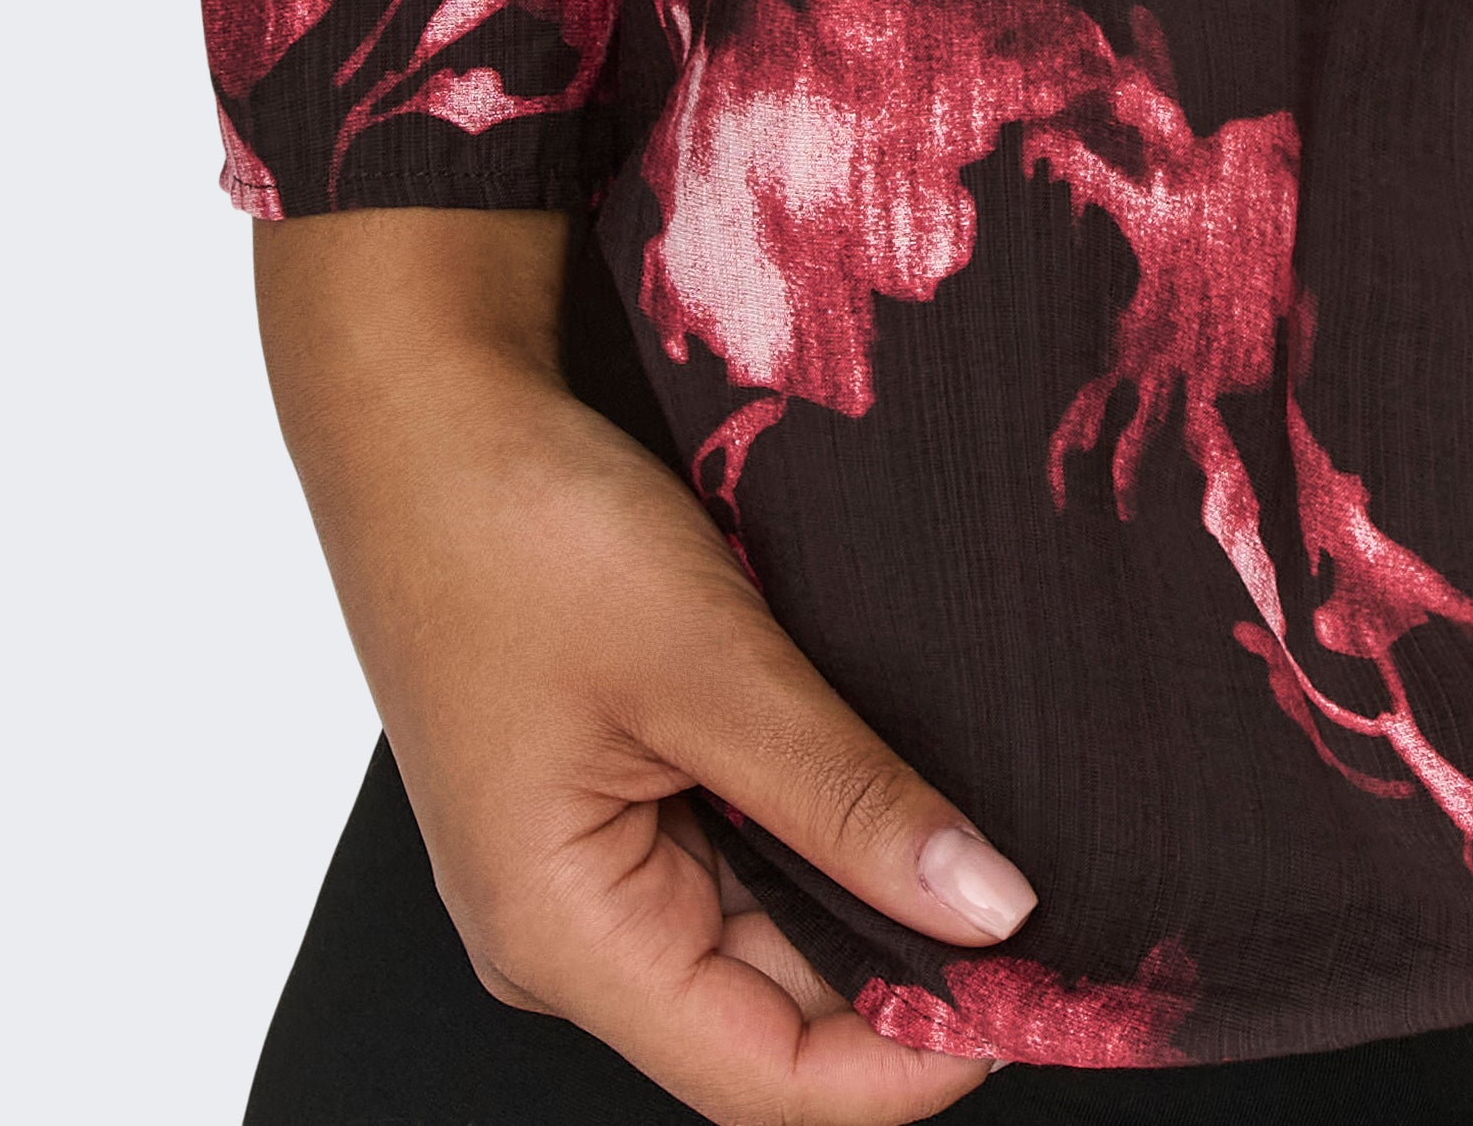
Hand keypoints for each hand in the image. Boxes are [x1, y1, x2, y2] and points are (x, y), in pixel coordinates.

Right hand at [256, 212, 1030, 1119]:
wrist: (421, 413)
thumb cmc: (519, 533)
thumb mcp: (710, 665)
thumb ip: (850, 799)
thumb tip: (992, 909)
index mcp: (564, 938)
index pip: (767, 1080)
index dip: (913, 1064)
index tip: (1044, 994)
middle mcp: (568, 933)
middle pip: (773, 1018)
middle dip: (910, 977)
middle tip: (1052, 899)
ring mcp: (584, 867)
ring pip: (765, 937)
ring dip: (871, 898)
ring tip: (989, 833)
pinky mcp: (606, 799)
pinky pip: (736, 859)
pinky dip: (821, 834)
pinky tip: (899, 780)